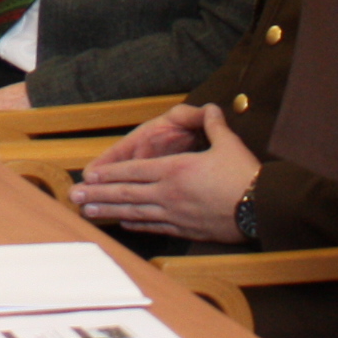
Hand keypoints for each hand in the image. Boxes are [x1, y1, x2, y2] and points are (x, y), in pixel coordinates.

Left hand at [72, 103, 256, 243]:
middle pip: (126, 194)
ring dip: (110, 212)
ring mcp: (176, 214)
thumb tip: (211, 107)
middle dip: (98, 195)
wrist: (262, 208)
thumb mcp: (227, 143)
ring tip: (90, 213)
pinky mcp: (187, 230)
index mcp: (175, 169)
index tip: (89, 176)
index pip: (133, 170)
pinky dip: (137, 225)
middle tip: (74, 197)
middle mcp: (169, 193)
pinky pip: (156, 227)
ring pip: (136, 213)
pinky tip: (125, 223)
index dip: (110, 173)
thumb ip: (213, 124)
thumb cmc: (245, 174)